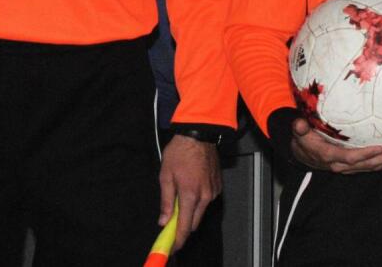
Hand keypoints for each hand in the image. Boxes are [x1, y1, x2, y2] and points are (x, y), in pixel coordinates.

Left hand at [159, 135, 220, 250]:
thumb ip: (166, 201)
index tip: (173, 246)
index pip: (185, 226)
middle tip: (171, 224)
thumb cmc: (180, 152)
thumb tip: (164, 220)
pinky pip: (207, 200)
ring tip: (180, 198)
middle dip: (183, 227)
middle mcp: (205, 196)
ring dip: (190, 212)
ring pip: (201, 211)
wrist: (199, 135)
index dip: (178, 239)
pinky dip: (198, 201)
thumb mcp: (166, 176)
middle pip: (194, 222)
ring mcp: (213, 191)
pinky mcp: (218, 185)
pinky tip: (191, 189)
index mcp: (190, 194)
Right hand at [290, 117, 381, 173]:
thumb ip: (300, 129)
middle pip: (368, 164)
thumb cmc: (304, 140)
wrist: (304, 155)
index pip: (350, 158)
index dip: (365, 154)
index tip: (380, 146)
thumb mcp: (300, 134)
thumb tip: (299, 123)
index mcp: (330, 156)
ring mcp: (349, 167)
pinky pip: (372, 165)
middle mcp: (342, 165)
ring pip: (373, 166)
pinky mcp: (355, 166)